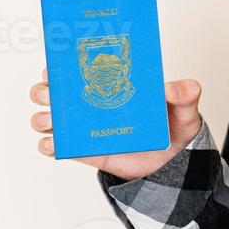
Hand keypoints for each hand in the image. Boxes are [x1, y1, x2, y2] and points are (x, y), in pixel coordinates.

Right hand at [30, 66, 204, 180]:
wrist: (172, 164)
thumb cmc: (174, 128)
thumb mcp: (184, 108)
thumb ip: (185, 94)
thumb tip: (173, 88)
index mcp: (109, 82)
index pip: (79, 68)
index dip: (61, 64)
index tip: (55, 64)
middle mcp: (91, 103)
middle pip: (55, 92)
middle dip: (44, 90)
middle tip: (49, 92)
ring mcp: (86, 128)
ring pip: (51, 119)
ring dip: (43, 117)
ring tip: (49, 120)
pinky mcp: (86, 152)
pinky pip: (61, 148)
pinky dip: (49, 146)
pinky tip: (51, 144)